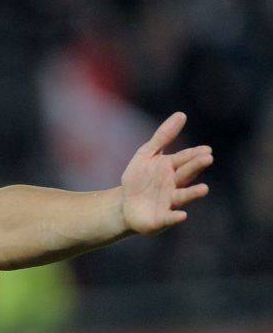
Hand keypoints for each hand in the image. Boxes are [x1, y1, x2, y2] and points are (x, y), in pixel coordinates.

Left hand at [121, 112, 212, 234]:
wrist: (124, 205)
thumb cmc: (139, 179)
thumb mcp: (147, 154)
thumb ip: (163, 136)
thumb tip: (182, 114)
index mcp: (172, 168)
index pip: (184, 158)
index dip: (193, 154)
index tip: (206, 150)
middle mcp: (175, 184)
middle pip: (186, 174)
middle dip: (196, 166)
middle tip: (207, 158)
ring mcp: (169, 202)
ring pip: (183, 196)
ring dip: (193, 193)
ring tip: (204, 188)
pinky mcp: (160, 218)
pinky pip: (169, 217)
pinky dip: (175, 217)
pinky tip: (181, 215)